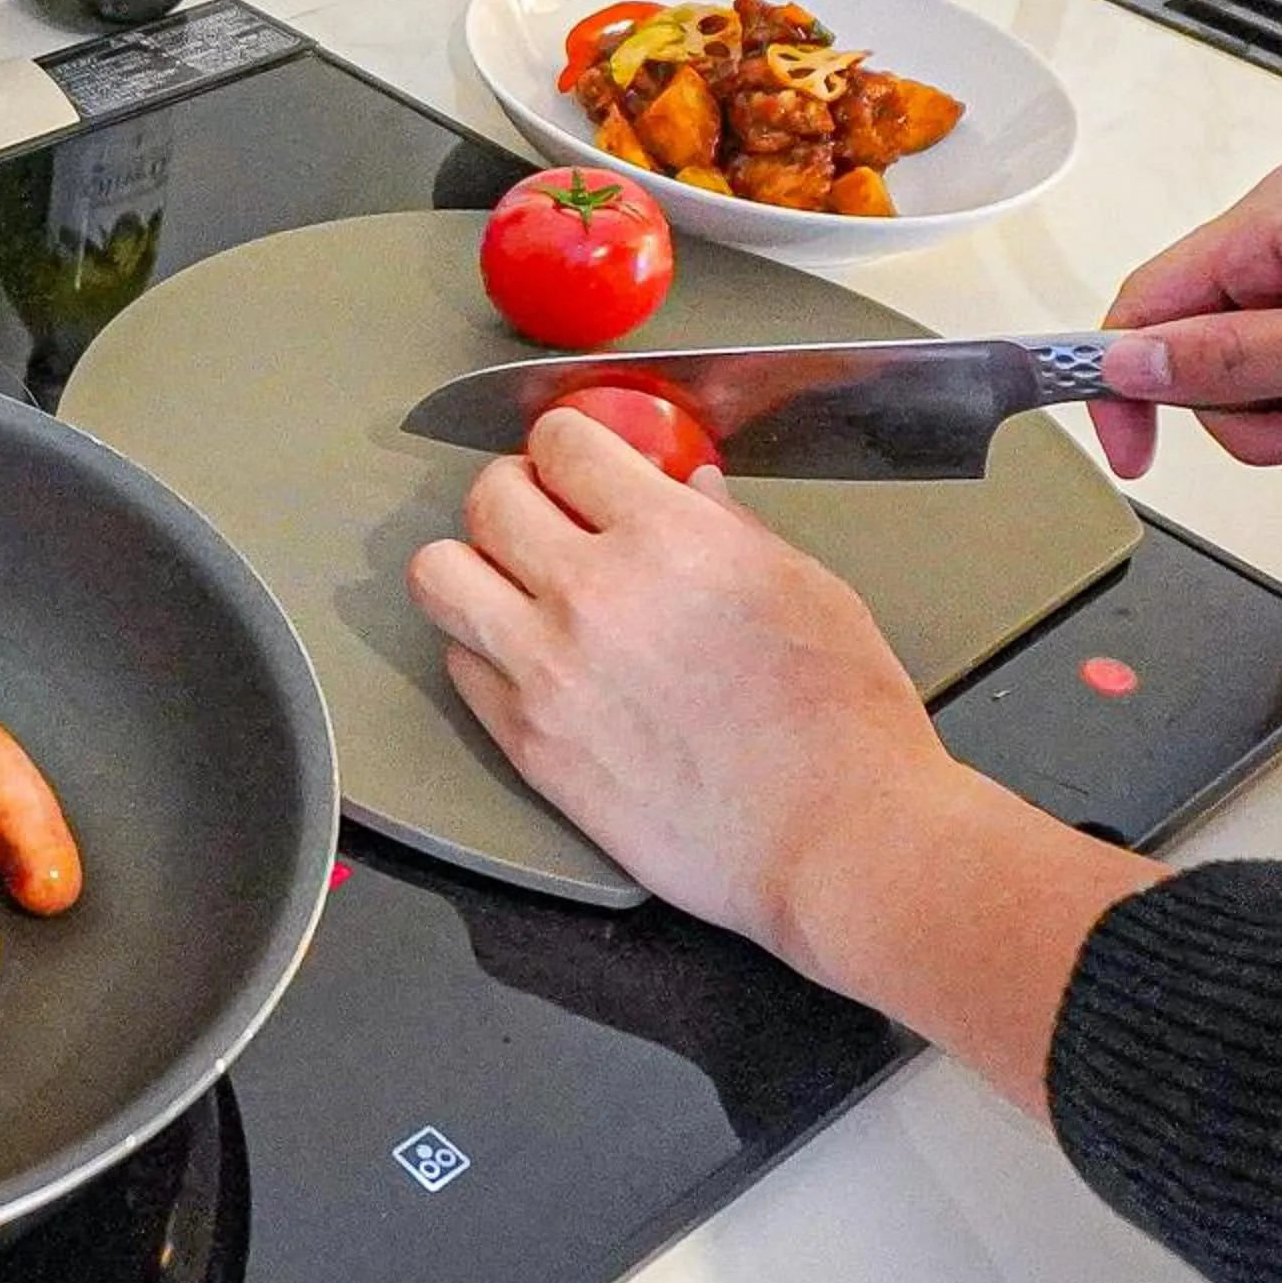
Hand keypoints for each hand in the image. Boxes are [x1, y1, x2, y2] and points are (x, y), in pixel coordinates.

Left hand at [404, 407, 957, 951]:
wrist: (834, 839)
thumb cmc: (842, 722)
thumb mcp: (806, 587)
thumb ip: (728, 527)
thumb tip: (688, 488)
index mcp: (667, 539)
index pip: (562, 443)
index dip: (568, 444)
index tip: (577, 461)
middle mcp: (590, 595)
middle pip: (486, 499)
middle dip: (515, 493)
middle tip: (543, 514)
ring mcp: (547, 672)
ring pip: (440, 577)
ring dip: (473, 567)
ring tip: (513, 583)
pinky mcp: (529, 743)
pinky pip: (459, 666)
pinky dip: (483, 651)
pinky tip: (530, 659)